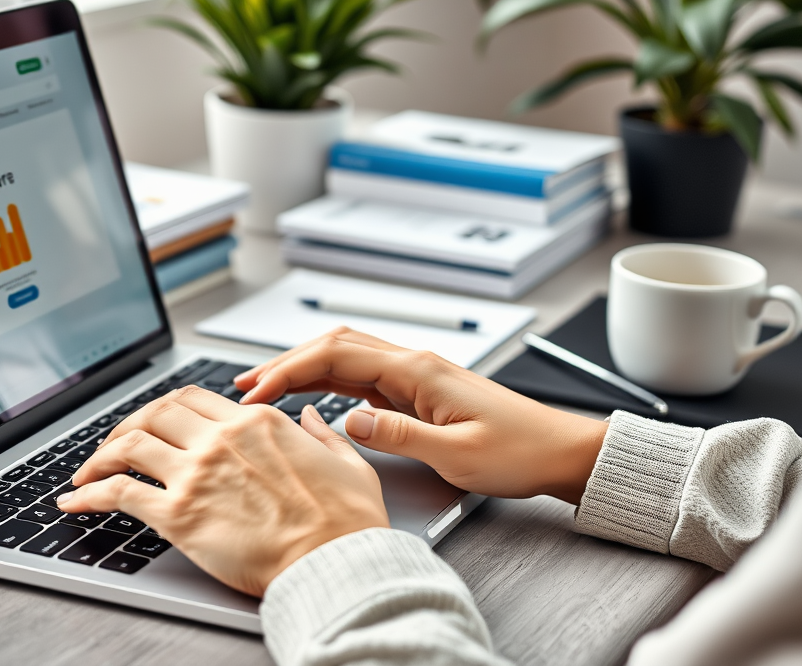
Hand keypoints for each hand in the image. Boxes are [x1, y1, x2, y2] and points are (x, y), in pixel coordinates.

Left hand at [58, 385, 388, 596]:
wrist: (335, 563)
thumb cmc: (344, 522)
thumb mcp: (344, 461)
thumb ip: (322, 433)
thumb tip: (311, 418)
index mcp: (257, 421)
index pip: (195, 398)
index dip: (168, 408)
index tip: (158, 423)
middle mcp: (221, 438)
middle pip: (156, 412)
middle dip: (128, 424)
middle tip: (115, 444)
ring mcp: (196, 473)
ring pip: (130, 443)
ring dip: (100, 455)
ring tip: (86, 471)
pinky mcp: (178, 514)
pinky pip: (117, 492)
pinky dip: (88, 494)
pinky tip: (75, 502)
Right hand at [235, 328, 607, 503]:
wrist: (557, 450)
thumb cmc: (518, 451)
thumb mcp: (459, 454)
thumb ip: (401, 436)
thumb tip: (348, 420)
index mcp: (418, 371)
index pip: (338, 356)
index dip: (290, 369)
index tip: (257, 391)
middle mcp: (412, 364)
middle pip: (334, 347)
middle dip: (285, 361)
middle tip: (244, 385)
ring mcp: (413, 375)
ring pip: (344, 357)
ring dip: (302, 367)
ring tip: (263, 387)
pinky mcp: (416, 391)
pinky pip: (361, 377)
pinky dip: (326, 382)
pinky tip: (307, 395)